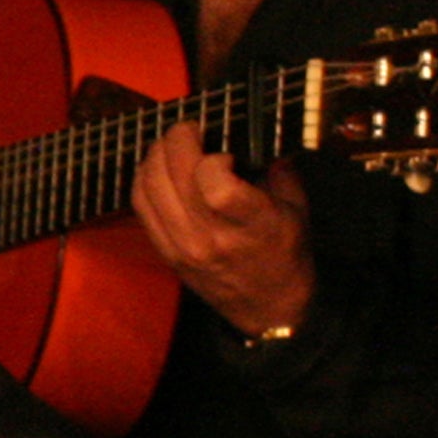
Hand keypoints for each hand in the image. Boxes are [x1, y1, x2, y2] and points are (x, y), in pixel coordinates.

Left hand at [133, 123, 315, 337]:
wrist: (270, 307)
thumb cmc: (285, 254)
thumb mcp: (297, 209)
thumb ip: (279, 169)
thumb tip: (258, 136)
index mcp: (251, 225)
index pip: (214, 184)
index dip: (213, 159)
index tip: (224, 155)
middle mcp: (211, 237)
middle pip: (174, 175)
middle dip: (179, 139)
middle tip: (191, 130)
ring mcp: (182, 246)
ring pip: (149, 186)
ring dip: (157, 155)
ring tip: (173, 146)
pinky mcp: (166, 252)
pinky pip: (140, 205)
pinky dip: (144, 179)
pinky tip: (159, 169)